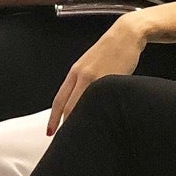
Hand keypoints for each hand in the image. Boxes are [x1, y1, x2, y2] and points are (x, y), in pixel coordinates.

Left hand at [48, 13, 149, 134]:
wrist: (126, 35)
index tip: (49, 132)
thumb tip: (78, 102)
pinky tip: (102, 119)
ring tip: (83, 134)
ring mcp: (97, 79)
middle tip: (65, 140)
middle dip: (66, 125)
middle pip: (69, 107)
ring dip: (82, 121)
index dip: (53, 118)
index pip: (59, 100)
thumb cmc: (110, 51)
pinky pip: (102, 101)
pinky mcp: (112, 80)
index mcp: (75, 72)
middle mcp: (82, 76)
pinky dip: (99, 112)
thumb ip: (83, 81)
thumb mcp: (91, 65)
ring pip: (84, 106)